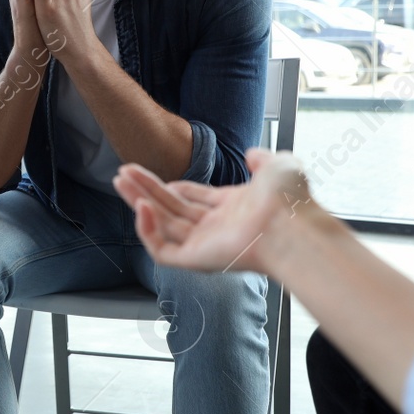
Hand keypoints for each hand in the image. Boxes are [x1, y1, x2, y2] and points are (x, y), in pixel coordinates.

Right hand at [113, 153, 315, 274]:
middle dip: (145, 190)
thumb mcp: (277, 167)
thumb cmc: (291, 201)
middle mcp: (217, 228)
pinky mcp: (196, 261)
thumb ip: (262, 158)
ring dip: (138, 202)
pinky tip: (140, 207)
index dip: (171, 187)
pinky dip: (148, 230)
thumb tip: (252, 153)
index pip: (193, 199)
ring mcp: (205, 245)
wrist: (293, 226)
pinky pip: (162, 251)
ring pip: (162, 226)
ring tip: (120, 181)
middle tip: (122, 173)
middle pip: (171, 209)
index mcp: (233, 209)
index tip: (150, 175)